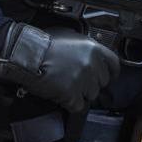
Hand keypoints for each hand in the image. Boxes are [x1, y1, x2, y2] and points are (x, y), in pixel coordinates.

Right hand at [0, 24, 120, 113]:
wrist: (27, 54)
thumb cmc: (43, 44)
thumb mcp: (69, 36)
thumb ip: (85, 46)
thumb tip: (92, 54)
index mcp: (93, 48)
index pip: (114, 64)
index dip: (111, 72)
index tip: (108, 76)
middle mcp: (92, 64)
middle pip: (102, 82)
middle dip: (90, 83)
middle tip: (75, 80)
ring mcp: (83, 80)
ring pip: (91, 95)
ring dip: (80, 93)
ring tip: (65, 85)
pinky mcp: (72, 94)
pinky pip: (78, 105)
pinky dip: (70, 103)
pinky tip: (60, 94)